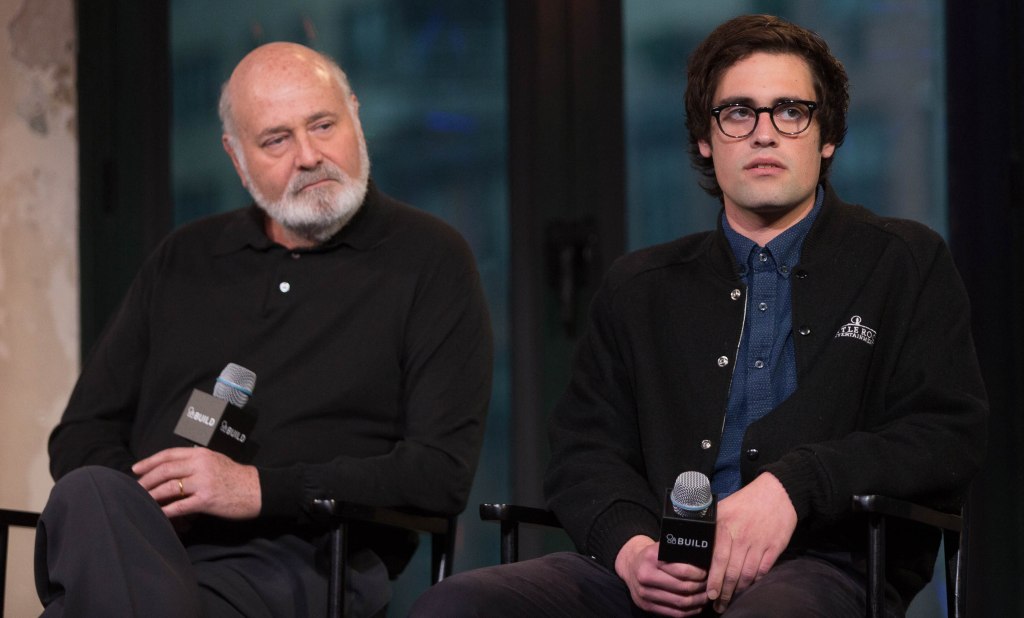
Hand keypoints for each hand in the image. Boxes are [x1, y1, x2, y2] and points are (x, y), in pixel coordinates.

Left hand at [132, 447, 260, 519]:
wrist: (257, 490)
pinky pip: (180, 506)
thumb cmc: (236, 477)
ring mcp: (203, 482)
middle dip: (146, 480)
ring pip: (169, 487)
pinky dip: (166, 511)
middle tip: (135, 488)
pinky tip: (158, 514)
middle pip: (165, 470)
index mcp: (201, 453)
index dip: (149, 461)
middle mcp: (201, 465)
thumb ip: (195, 461)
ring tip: (143, 501)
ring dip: (152, 496)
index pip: (169, 454)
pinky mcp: (206, 500)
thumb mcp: (216, 460)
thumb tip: (172, 467)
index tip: (135, 469)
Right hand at [614, 535, 708, 616]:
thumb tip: (704, 557)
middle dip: (701, 587)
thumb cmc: (651, 555)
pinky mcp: (646, 606)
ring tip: (706, 596)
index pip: (681, 570)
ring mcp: (644, 593)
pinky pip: (673, 613)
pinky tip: (697, 606)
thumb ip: (677, 551)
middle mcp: (645, 576)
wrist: (630, 565)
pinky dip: (689, 611)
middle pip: (682, 588)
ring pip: (680, 602)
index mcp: (651, 558)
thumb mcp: (660, 547)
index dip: (698, 573)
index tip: (707, 572)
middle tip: (710, 585)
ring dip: (698, 601)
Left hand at [705, 472, 796, 612]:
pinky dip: (755, 582)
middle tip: (718, 606)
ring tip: (732, 602)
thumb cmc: (746, 501)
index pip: (716, 560)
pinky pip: (762, 570)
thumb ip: (711, 525)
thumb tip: (696, 542)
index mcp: (724, 526)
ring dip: (738, 591)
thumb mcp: (722, 508)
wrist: (777, 493)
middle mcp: (740, 536)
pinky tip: (749, 588)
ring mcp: (758, 543)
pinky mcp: (774, 547)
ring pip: (747, 574)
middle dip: (724, 593)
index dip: (713, 580)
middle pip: (731, 572)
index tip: (709, 594)